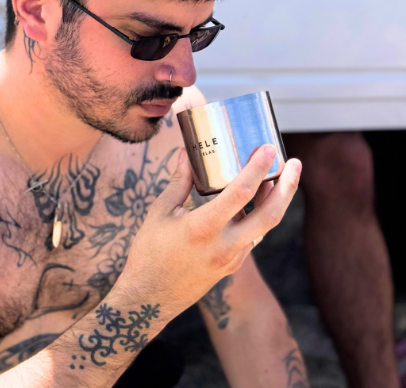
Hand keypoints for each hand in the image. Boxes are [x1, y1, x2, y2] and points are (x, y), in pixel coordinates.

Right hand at [118, 146, 300, 317]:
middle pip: (270, 215)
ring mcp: (232, 258)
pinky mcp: (233, 265)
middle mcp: (224, 245)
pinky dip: (261, 215)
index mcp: (203, 228)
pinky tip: (259, 198)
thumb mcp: (160, 211)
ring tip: (283, 176)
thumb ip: (178, 181)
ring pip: (265, 226)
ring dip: (278, 201)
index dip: (257, 168)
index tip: (268, 149)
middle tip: (296, 164)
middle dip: (287, 187)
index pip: (240, 193)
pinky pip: (254, 237)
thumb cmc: (150, 252)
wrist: (151, 298)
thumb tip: (186, 153)